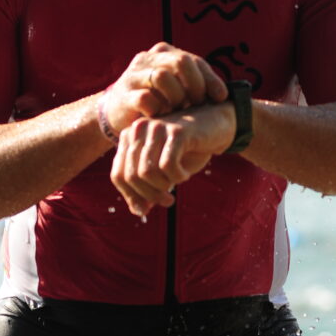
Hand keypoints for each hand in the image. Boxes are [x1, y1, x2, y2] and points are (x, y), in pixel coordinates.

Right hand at [100, 42, 226, 138]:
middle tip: (199, 103)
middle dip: (195, 84)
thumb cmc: (156, 101)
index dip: (210, 79)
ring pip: (162, 76)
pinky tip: (164, 117)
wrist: (118, 113)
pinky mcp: (123, 96)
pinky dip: (159, 109)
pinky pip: (146, 98)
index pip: (193, 60)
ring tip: (180, 110)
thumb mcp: (176, 87)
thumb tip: (226, 94)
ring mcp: (133, 76)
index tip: (221, 97)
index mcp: (163, 53)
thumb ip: (195, 84)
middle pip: (180, 62)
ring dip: (177, 96)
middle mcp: (147, 59)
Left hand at [110, 101, 235, 215]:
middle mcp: (138, 129)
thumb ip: (147, 187)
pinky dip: (177, 177)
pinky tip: (185, 174)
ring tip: (177, 184)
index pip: (118, 175)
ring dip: (164, 187)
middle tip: (167, 200)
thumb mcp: (163, 170)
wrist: (217, 124)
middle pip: (132, 176)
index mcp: (129, 137)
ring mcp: (157, 128)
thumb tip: (139, 211)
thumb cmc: (188, 148)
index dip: (131, 197)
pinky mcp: (176, 131)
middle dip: (150, 195)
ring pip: (147, 172)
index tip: (147, 209)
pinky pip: (168, 165)